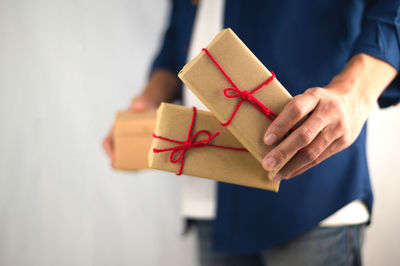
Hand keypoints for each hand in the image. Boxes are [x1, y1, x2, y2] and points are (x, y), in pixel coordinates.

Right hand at [102, 95, 156, 167]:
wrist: (152, 106)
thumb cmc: (143, 104)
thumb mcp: (140, 102)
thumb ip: (139, 103)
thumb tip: (138, 107)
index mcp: (116, 130)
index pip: (106, 143)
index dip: (108, 151)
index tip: (113, 158)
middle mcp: (121, 139)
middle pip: (116, 155)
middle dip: (120, 163)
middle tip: (128, 168)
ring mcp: (131, 144)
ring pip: (127, 159)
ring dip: (130, 166)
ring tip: (138, 169)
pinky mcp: (141, 147)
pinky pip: (139, 158)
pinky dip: (142, 163)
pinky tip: (150, 167)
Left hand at [261, 53, 396, 180]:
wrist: (355, 98)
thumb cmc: (320, 100)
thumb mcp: (309, 96)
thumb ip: (293, 112)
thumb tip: (269, 137)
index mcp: (316, 96)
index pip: (297, 109)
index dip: (281, 125)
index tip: (266, 140)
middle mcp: (329, 111)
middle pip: (304, 135)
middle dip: (283, 152)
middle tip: (267, 164)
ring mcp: (339, 128)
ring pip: (312, 152)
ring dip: (291, 166)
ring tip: (275, 175)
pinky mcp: (343, 142)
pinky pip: (319, 158)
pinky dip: (301, 167)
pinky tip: (288, 173)